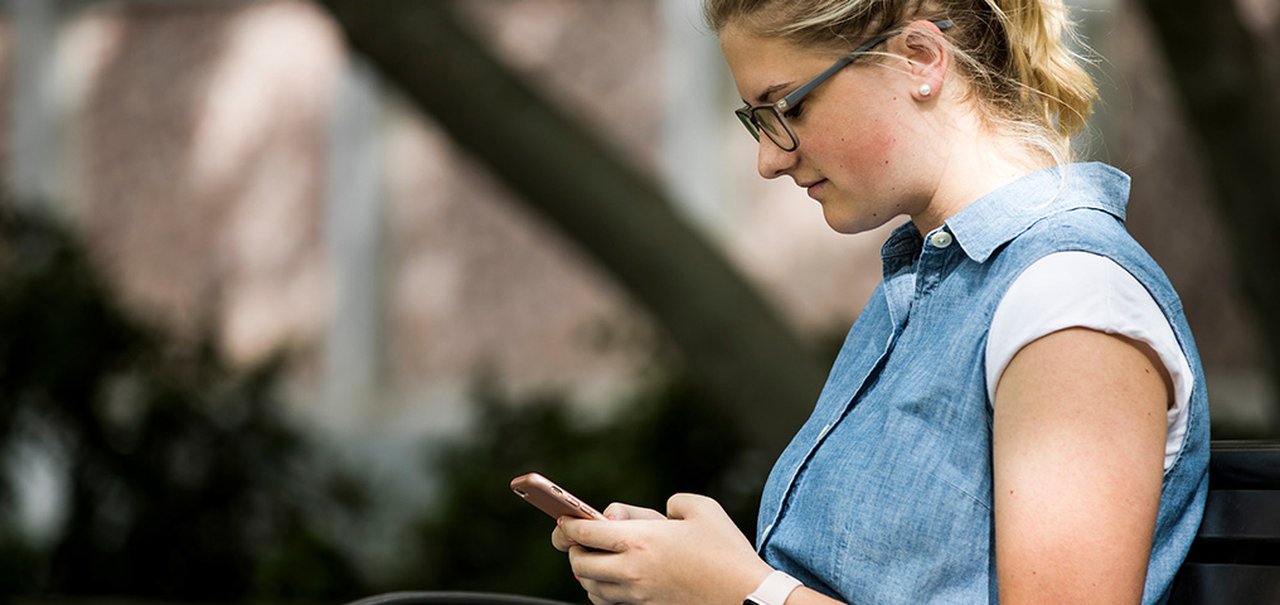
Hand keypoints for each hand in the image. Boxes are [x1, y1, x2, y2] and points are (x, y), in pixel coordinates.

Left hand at [558, 494, 772, 604]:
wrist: (746, 596)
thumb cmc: (726, 551)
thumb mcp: (701, 508)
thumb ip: (672, 501)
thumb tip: (659, 513)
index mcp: (639, 540)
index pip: (584, 533)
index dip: (567, 525)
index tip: (563, 520)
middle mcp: (632, 570)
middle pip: (579, 563)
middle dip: (573, 549)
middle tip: (577, 539)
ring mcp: (638, 595)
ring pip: (590, 587)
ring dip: (586, 571)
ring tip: (595, 558)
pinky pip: (609, 603)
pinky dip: (602, 591)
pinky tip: (614, 580)